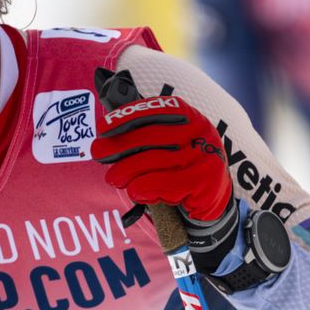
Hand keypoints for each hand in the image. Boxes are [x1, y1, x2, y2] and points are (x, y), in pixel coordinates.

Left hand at [90, 71, 231, 221]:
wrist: (212, 200)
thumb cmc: (181, 167)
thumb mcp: (169, 144)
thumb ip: (145, 135)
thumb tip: (106, 135)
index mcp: (189, 116)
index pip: (154, 110)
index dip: (125, 116)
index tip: (102, 127)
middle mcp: (200, 131)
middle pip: (149, 136)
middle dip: (118, 145)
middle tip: (97, 153)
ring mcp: (204, 155)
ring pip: (152, 161)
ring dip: (125, 171)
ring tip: (113, 178)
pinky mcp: (204, 182)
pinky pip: (162, 183)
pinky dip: (142, 188)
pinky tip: (135, 192)